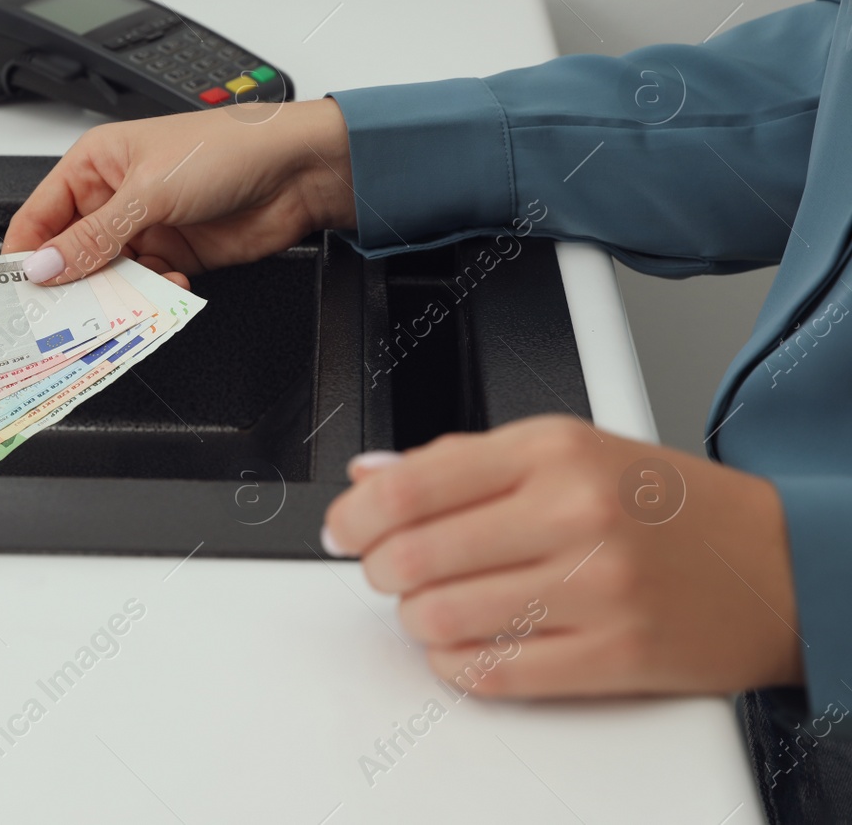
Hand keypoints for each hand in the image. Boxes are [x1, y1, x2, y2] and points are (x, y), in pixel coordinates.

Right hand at [2, 98, 356, 286]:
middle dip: (68, 281)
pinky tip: (165, 288)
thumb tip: (46, 266)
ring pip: (107, 276)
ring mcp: (145, 228)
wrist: (297, 171)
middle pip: (70, 252)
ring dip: (113, 293)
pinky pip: (144, 288)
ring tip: (118, 303)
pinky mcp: (174, 256)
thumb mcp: (149, 191)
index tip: (17, 290)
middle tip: (61, 312)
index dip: (25, 252)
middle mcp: (115, 196)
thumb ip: (94, 236)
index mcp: (96, 164)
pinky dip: (149, 297)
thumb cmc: (228, 147)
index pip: (40, 215)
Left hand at [322, 416, 802, 696]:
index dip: (353, 514)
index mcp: (552, 450)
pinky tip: (467, 641)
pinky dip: (455, 662)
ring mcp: (595, 589)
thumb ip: (461, 460)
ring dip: (414, 619)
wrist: (780, 564)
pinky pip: (489, 672)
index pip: (409, 486)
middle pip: (411, 557)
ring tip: (432, 604)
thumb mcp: (568, 448)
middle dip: (376, 569)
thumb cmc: (666, 505)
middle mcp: (572, 514)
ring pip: (439, 619)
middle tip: (384, 567)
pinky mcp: (612, 656)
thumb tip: (369, 475)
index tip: (342, 528)